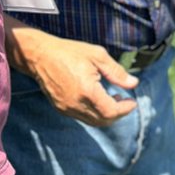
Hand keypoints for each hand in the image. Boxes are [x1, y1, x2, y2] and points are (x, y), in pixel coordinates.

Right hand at [7, 22, 138, 125]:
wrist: (40, 56)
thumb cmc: (69, 52)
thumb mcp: (97, 56)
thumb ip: (116, 72)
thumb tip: (134, 83)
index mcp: (87, 91)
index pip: (111, 112)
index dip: (125, 109)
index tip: (132, 102)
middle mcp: (76, 104)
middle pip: (103, 121)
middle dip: (118, 114)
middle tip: (125, 101)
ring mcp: (67, 108)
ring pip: (93, 122)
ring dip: (106, 115)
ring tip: (113, 98)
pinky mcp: (60, 108)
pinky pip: (82, 117)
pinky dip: (94, 113)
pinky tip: (97, 99)